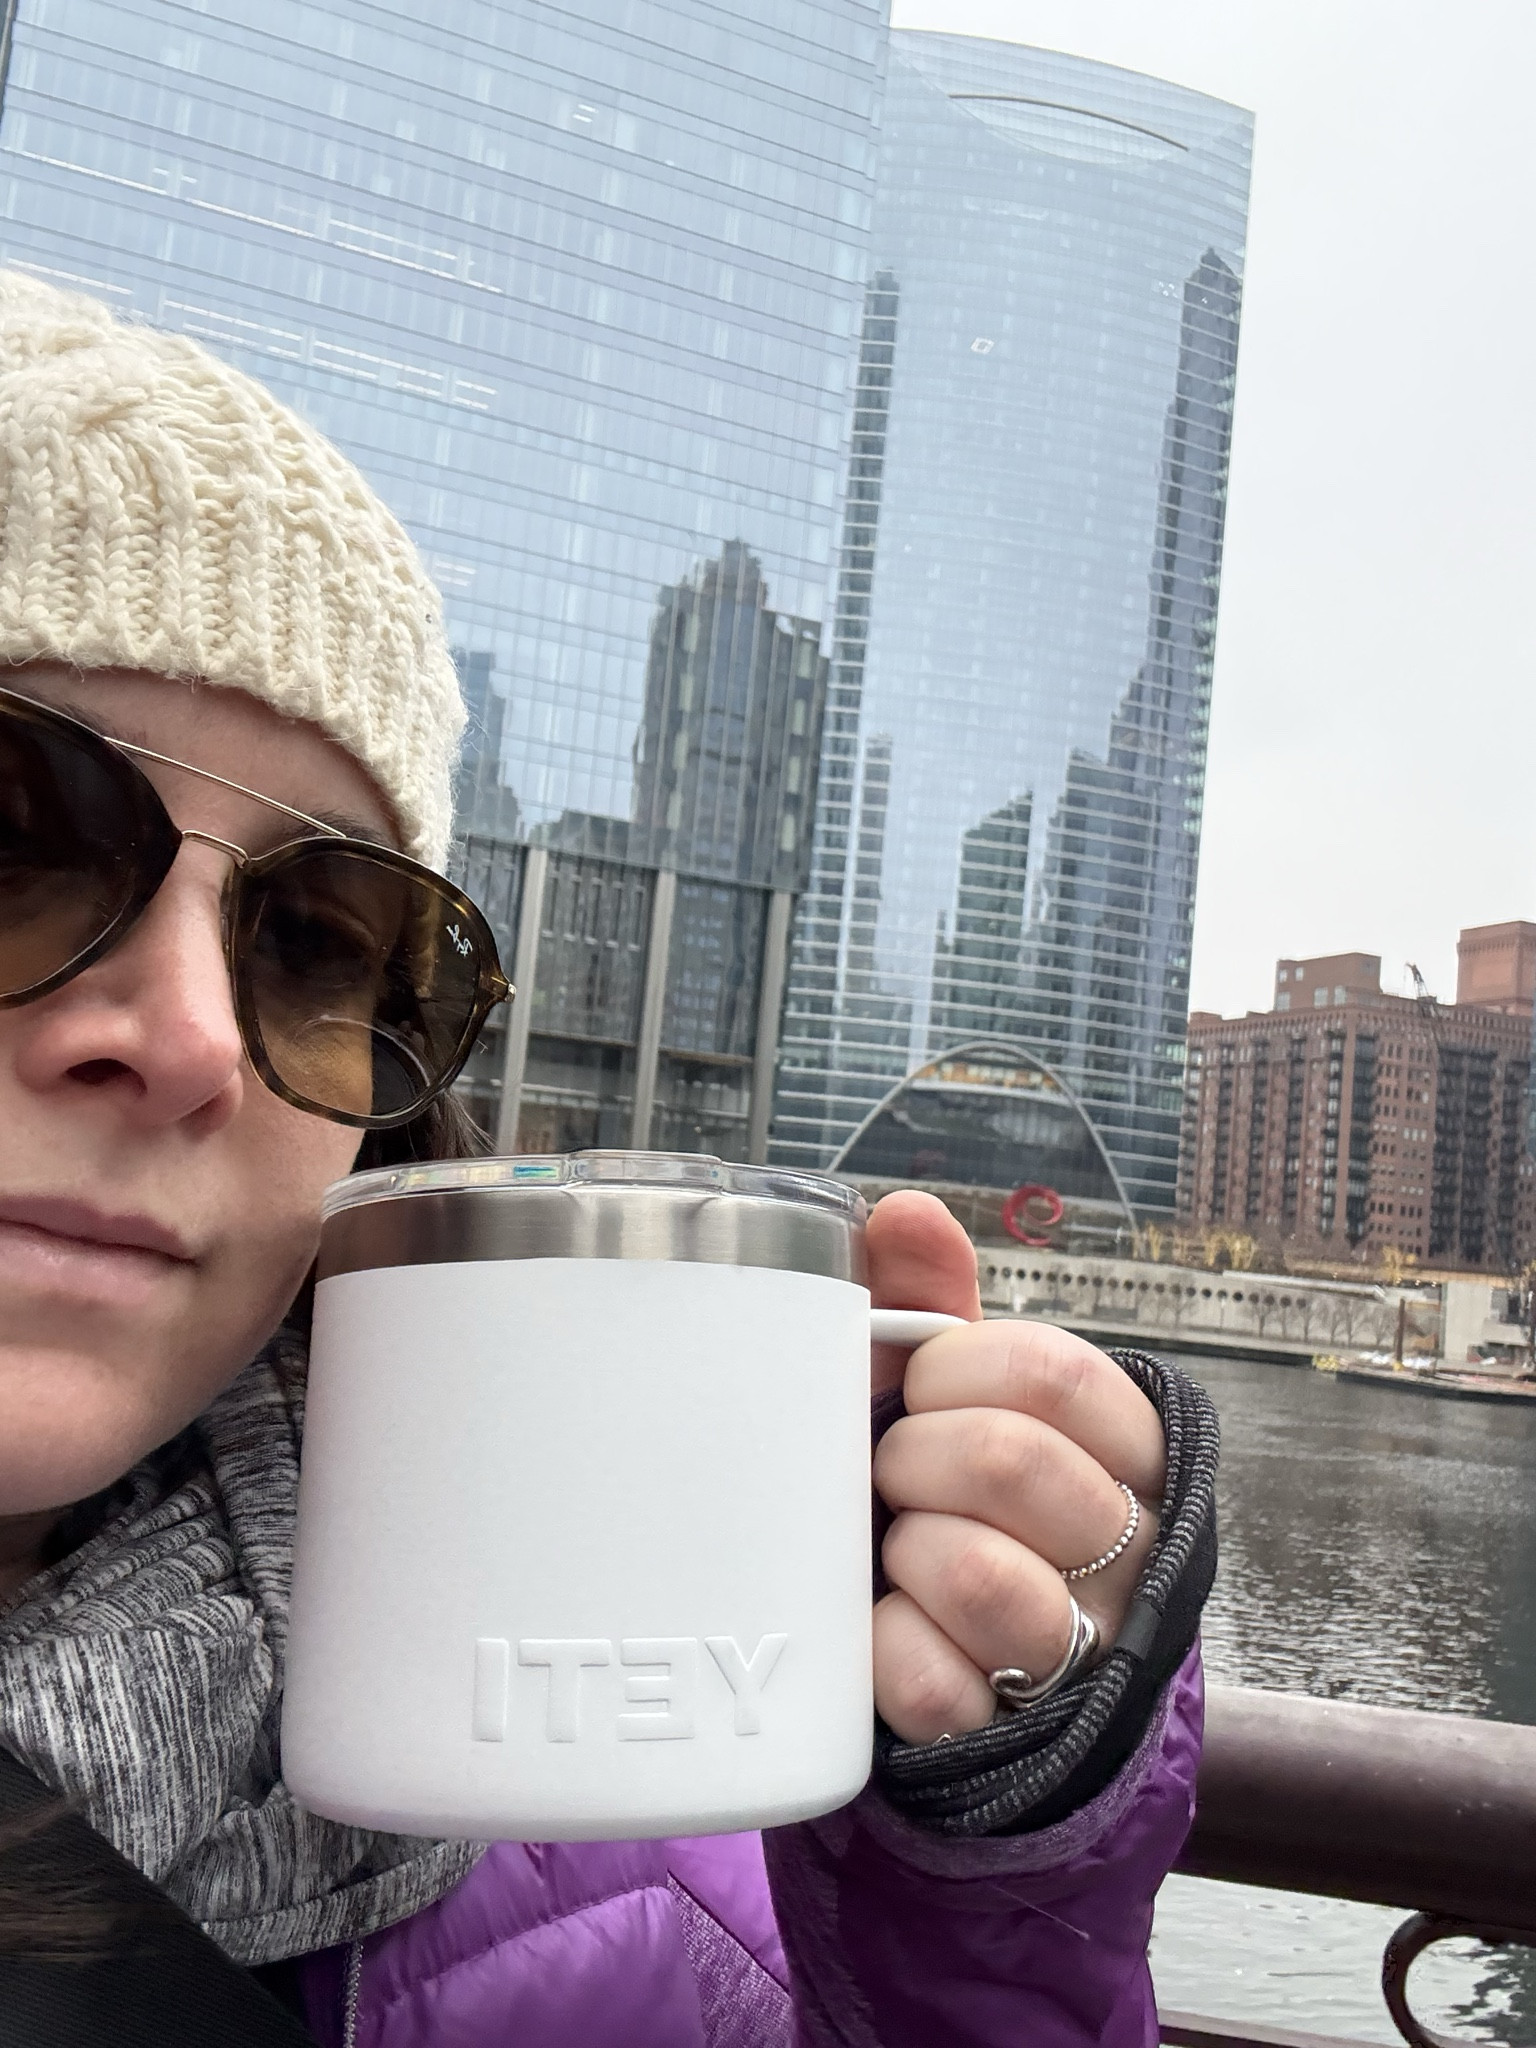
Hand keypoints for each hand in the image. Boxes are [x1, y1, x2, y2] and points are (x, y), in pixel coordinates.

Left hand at [868, 1192, 1165, 1744]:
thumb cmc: (956, 1503)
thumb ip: (931, 1304)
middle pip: (1011, 1462)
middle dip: (915, 1457)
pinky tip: (889, 1631)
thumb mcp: (953, 1400)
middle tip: (893, 1474)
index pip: (1056, 1372)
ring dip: (905, 1552)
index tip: (920, 1390)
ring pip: (982, 1576)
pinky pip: (932, 1681)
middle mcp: (1131, 1549)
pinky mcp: (1013, 1734)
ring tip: (896, 1552)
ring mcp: (1083, 1650)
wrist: (972, 1673)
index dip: (957, 1371)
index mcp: (1130, 1450)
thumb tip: (906, 1213)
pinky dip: (885, 1652)